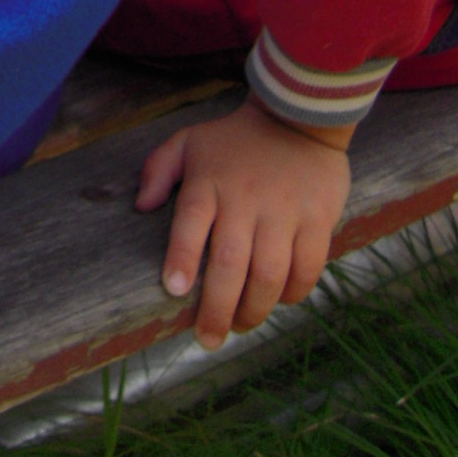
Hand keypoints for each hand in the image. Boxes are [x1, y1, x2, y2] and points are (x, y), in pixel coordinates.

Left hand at [137, 96, 350, 348]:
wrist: (296, 117)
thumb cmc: (234, 140)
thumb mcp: (188, 141)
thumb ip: (158, 170)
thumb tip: (140, 206)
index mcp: (208, 183)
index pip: (190, 223)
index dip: (181, 258)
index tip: (173, 290)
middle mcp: (245, 200)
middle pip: (229, 263)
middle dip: (217, 308)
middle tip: (207, 338)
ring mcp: (283, 212)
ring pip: (269, 274)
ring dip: (254, 309)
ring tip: (240, 326)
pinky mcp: (317, 219)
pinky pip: (307, 268)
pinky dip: (293, 292)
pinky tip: (279, 300)